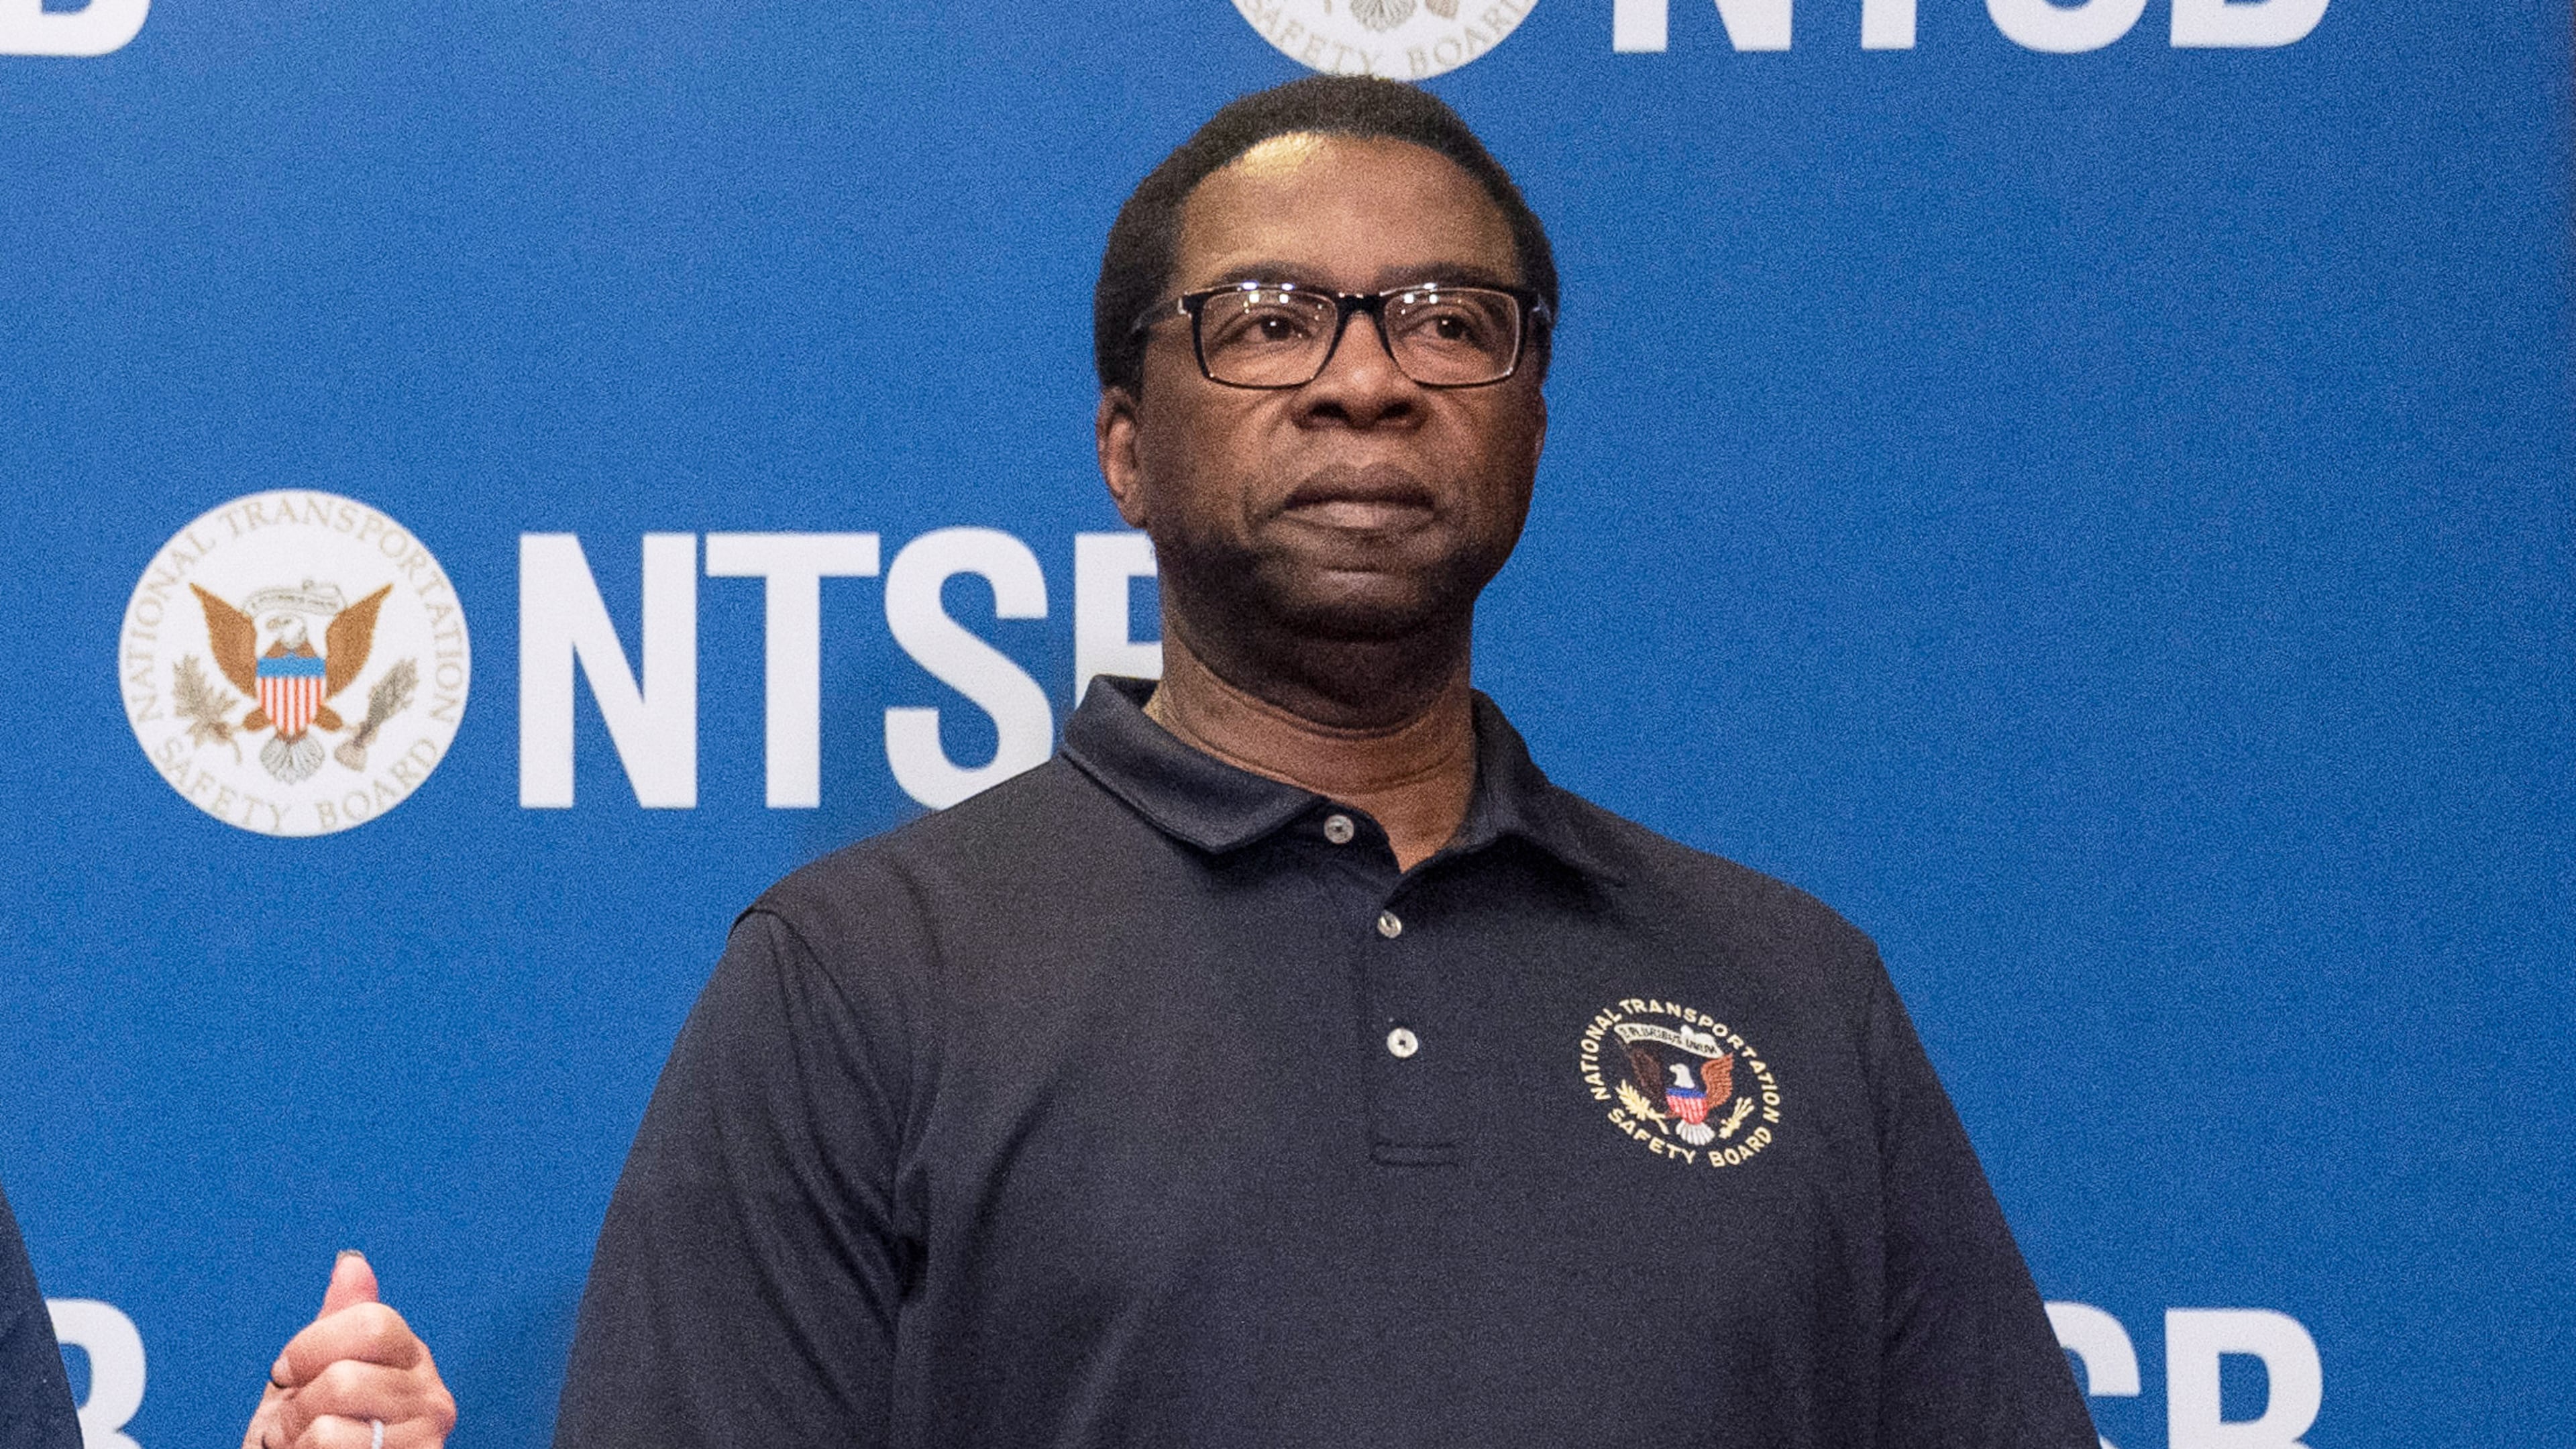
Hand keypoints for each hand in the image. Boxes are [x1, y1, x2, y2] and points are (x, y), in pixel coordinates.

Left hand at [242, 1251, 456, 1448]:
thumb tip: (352, 1264)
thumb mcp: (313, 1376)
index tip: (289, 1372)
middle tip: (295, 1425)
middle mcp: (432, 1399)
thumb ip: (338, 1323)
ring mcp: (423, 1442)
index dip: (311, 1347)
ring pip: (328, 1427)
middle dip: (295, 1407)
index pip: (370, 1323)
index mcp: (412, 1360)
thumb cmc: (308, 1441)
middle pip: (342, 1379)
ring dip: (294, 1443)